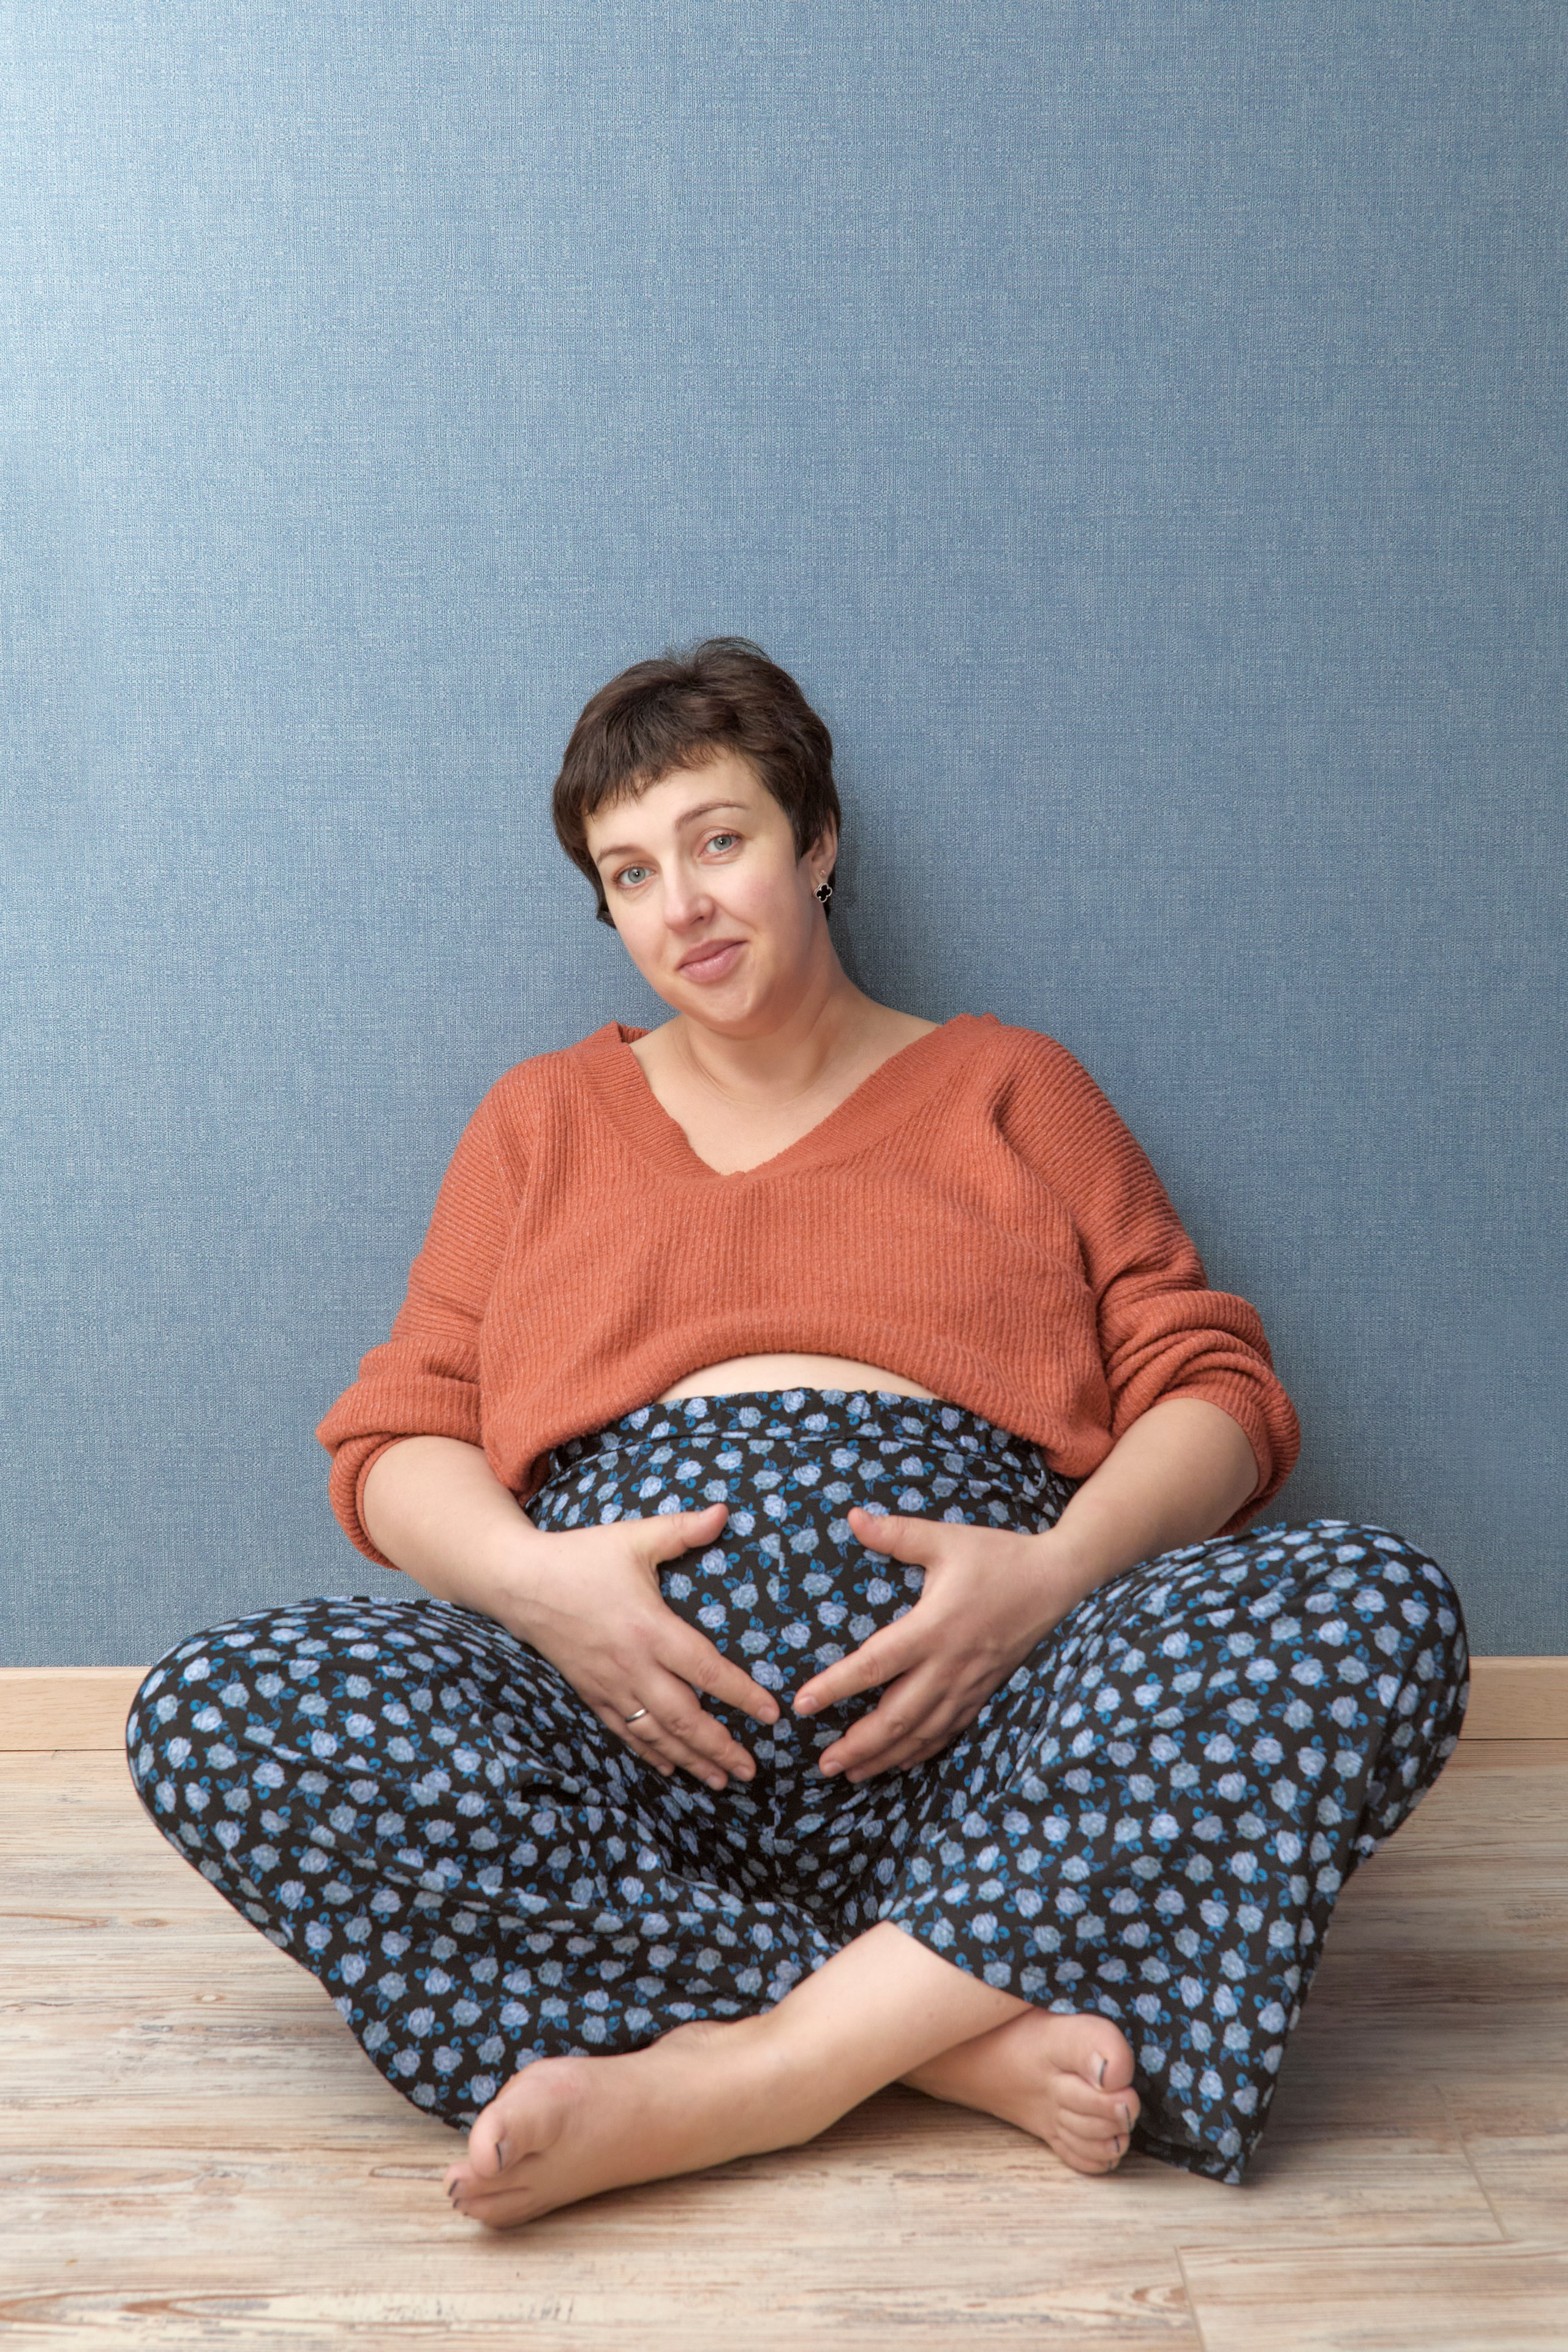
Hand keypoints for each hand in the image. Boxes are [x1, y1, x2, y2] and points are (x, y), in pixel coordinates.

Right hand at [497, 1502, 778, 1790]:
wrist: (520, 1582)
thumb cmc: (582, 1557)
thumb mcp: (633, 1538)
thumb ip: (682, 1530)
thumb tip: (725, 1511)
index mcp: (650, 1628)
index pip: (705, 1669)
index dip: (740, 1695)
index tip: (771, 1714)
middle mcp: (632, 1665)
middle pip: (684, 1717)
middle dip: (720, 1747)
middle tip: (750, 1770)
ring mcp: (610, 1685)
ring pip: (656, 1734)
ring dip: (690, 1760)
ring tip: (720, 1780)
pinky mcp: (591, 1693)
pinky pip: (624, 1732)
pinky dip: (649, 1753)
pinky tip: (669, 1768)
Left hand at [791, 1506, 1080, 1782]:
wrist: (1054, 1580)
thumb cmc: (996, 1557)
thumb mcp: (945, 1539)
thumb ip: (897, 1534)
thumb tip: (852, 1517)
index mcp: (933, 1628)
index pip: (875, 1665)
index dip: (836, 1687)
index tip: (802, 1704)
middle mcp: (949, 1664)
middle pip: (896, 1716)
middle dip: (857, 1744)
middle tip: (821, 1763)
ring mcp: (968, 1684)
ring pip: (922, 1733)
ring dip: (885, 1756)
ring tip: (850, 1772)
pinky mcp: (983, 1691)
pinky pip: (948, 1730)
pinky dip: (921, 1750)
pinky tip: (900, 1761)